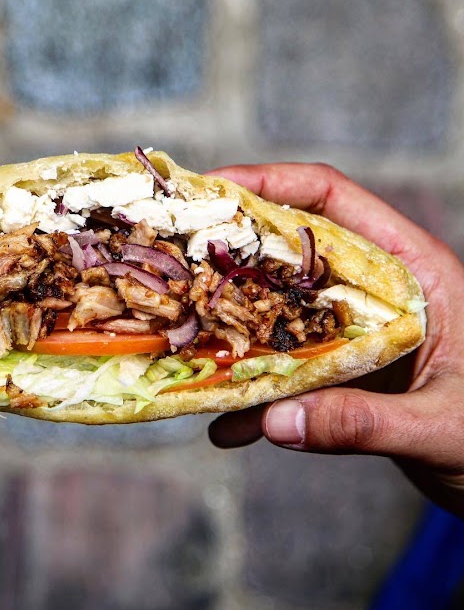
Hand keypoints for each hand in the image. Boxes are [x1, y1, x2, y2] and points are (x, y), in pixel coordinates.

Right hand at [206, 163, 463, 514]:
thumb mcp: (443, 426)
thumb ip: (363, 422)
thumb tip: (274, 420)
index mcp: (412, 273)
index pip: (335, 202)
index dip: (272, 183)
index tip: (212, 187)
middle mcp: (377, 295)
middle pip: (290, 253)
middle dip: (232, 254)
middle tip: (173, 257)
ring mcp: (357, 337)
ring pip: (279, 316)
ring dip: (232, 330)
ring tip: (183, 341)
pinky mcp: (346, 379)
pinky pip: (287, 378)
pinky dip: (255, 399)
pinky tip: (227, 427)